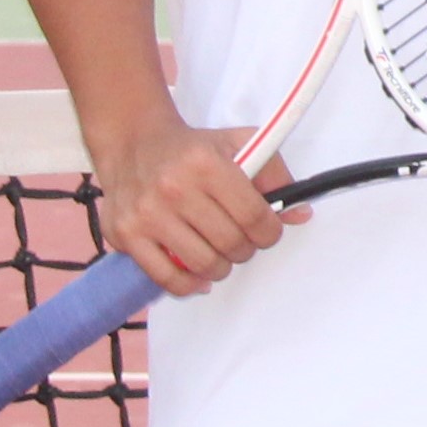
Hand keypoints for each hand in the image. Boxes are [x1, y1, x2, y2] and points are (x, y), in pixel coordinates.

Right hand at [93, 109, 300, 298]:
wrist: (134, 142)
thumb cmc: (192, 148)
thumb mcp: (239, 144)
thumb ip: (274, 176)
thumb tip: (301, 214)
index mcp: (206, 164)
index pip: (254, 218)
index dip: (270, 233)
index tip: (267, 231)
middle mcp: (174, 188)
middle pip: (231, 244)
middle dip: (245, 249)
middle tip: (241, 240)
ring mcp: (147, 214)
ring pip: (204, 265)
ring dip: (221, 267)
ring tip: (218, 251)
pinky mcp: (125, 235)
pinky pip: (167, 279)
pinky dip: (189, 284)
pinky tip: (197, 273)